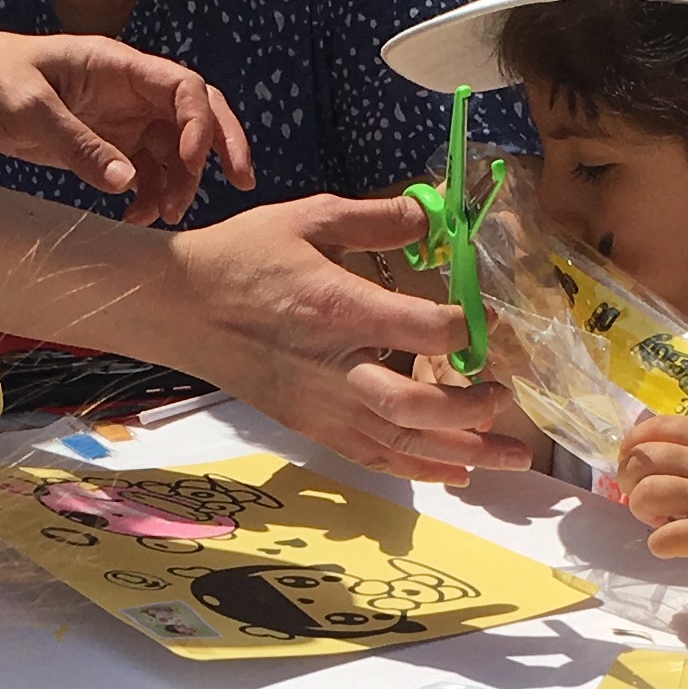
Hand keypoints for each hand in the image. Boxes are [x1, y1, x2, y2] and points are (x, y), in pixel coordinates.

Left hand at [0, 17, 253, 225]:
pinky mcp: (106, 144)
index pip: (183, 87)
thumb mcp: (28, 107)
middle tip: (241, 181)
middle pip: (196, 114)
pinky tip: (136, 216)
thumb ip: (78, 144)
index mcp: (118, 65)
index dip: (201, 122)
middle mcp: (129, 91)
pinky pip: (145, 171)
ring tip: (163, 217)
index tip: (193, 162)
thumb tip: (128, 181)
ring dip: (179, 183)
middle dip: (221, 145)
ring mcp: (120, 118)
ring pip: (173, 150)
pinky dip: (150, 194)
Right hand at [156, 194, 523, 482]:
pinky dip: (416, 468)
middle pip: (416, 405)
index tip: (491, 319)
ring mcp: (320, 404)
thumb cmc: (240, 257)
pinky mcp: (309, 425)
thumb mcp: (306, 217)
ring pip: (400, 442)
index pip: (424, 329)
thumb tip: (431, 216)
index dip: (470, 326)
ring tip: (510, 459)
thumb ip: (373, 218)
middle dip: (471, 409)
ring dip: (461, 453)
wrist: (177, 306)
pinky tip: (456, 472)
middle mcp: (334, 366)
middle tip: (504, 399)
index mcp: (339, 308)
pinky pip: (370, 456)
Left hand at [612, 416, 687, 575]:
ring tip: (655, 521)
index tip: (630, 456)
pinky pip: (666, 539)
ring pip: (646, 494)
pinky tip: (672, 547)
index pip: (662, 426)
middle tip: (635, 494)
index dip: (636, 441)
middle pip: (644, 458)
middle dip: (627, 476)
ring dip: (639, 509)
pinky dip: (659, 545)